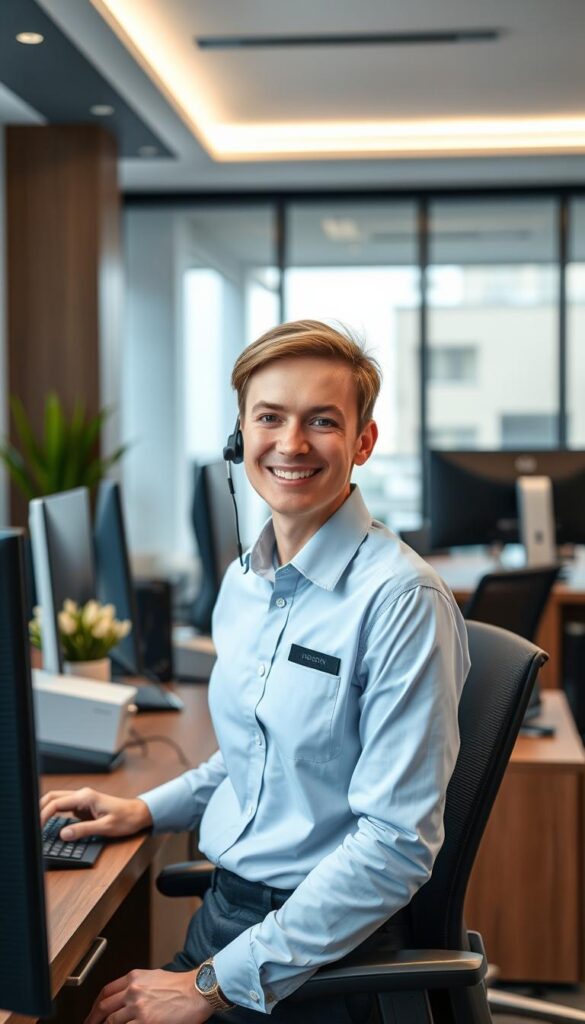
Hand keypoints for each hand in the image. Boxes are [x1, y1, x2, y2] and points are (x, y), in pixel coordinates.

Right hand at [40, 787, 151, 840]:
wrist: (139, 814)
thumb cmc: (126, 819)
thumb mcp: (105, 827)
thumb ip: (83, 830)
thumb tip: (63, 834)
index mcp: (85, 797)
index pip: (56, 803)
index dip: (42, 815)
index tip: (37, 828)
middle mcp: (82, 795)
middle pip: (53, 798)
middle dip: (40, 810)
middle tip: (33, 826)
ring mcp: (82, 800)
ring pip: (57, 801)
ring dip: (46, 811)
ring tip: (37, 826)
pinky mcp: (83, 807)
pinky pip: (64, 809)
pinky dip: (54, 815)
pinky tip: (50, 825)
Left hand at [83, 968, 213, 1023]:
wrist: (198, 991)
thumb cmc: (181, 985)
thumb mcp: (154, 977)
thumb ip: (137, 985)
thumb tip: (125, 997)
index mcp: (134, 977)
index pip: (106, 992)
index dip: (95, 1005)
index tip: (93, 1014)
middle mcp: (133, 990)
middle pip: (103, 1007)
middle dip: (93, 1019)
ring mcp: (137, 1007)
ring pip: (111, 1022)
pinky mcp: (145, 1021)